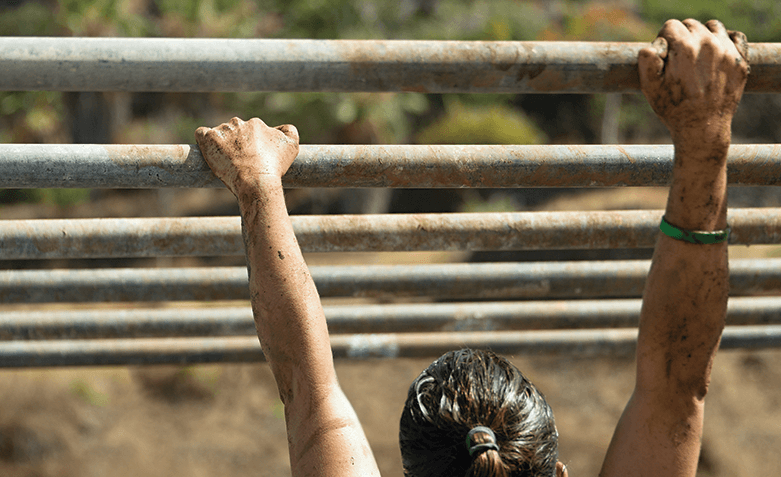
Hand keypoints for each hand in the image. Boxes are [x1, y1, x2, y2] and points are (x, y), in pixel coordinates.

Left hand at [195, 117, 298, 195]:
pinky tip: (210, 150)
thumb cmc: (274, 167)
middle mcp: (238, 123)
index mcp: (256, 123)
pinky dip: (204, 140)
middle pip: (235, 131)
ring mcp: (223, 130)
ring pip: (220, 133)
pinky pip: (201, 133)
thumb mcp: (292, 146)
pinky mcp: (209, 139)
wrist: (257, 181)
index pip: (251, 130)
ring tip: (226, 162)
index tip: (251, 158)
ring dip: (222, 144)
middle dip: (236, 143)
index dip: (251, 145)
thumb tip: (282, 128)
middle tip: (239, 161)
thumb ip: (290, 131)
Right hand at [638, 19, 748, 150]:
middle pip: (691, 25)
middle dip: (683, 38)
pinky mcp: (740, 60)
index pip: (671, 26)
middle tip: (680, 61)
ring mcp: (727, 51)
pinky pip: (734, 36)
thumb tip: (658, 43)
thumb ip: (647, 57)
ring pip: (712, 27)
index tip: (665, 57)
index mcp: (684, 48)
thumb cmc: (673, 108)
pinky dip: (726, 41)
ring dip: (703, 37)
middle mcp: (708, 44)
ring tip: (697, 58)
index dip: (664, 40)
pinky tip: (716, 56)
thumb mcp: (649, 85)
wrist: (702, 128)